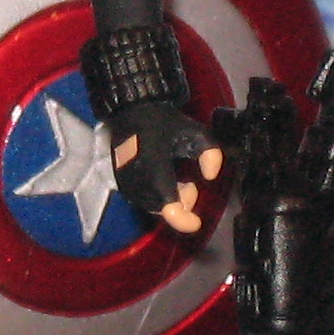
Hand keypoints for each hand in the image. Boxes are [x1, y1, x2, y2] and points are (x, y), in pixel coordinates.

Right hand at [109, 101, 221, 234]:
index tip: (197, 222)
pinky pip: (143, 200)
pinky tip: (165, 180)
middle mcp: (138, 182)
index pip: (168, 207)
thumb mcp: (196, 132)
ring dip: (170, 199)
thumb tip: (210, 176)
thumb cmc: (164, 122)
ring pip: (153, 207)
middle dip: (181, 203)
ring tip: (178, 180)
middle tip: (189, 183)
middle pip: (163, 210)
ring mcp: (127, 184)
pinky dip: (158, 197)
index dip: (183, 221)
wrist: (132, 111)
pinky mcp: (122, 184)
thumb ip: (210, 153)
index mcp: (155, 169)